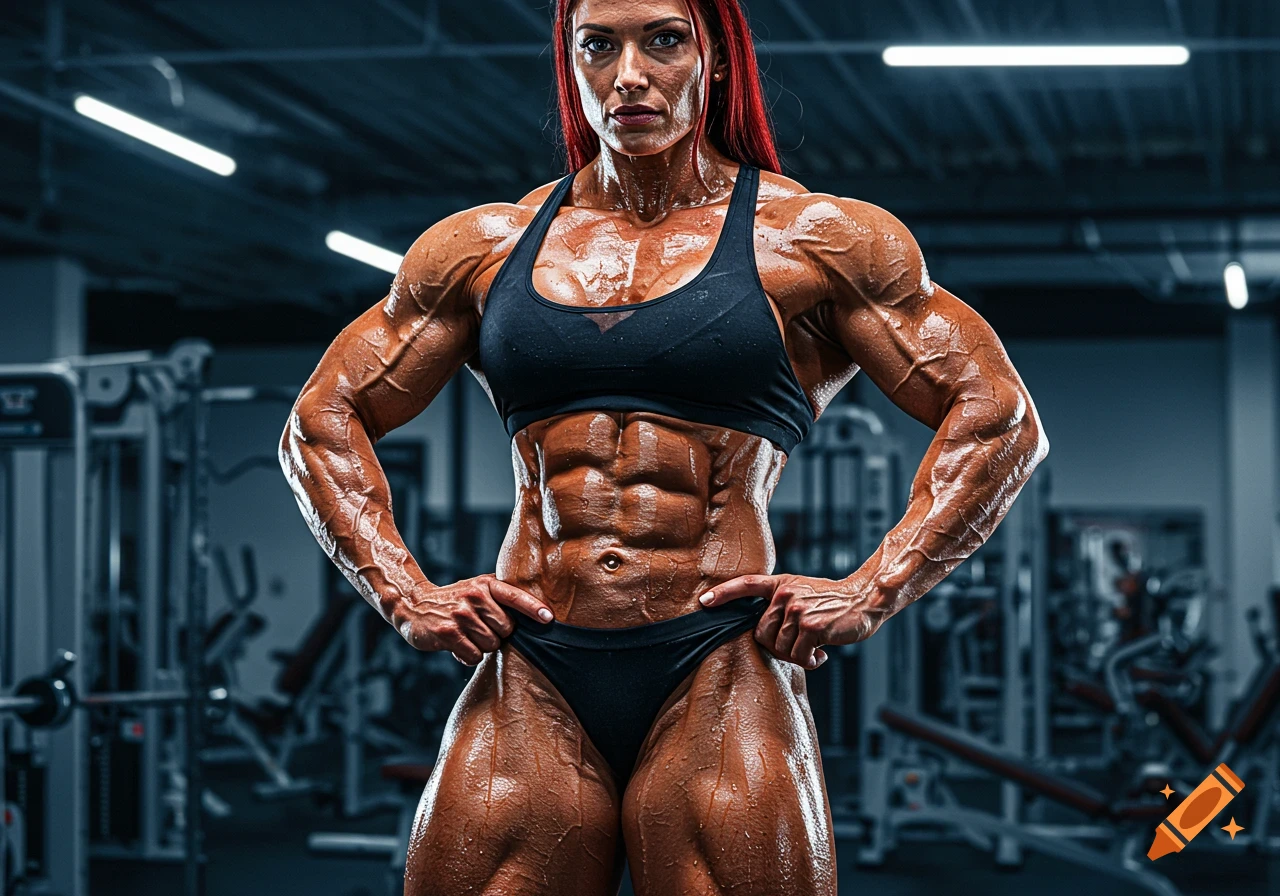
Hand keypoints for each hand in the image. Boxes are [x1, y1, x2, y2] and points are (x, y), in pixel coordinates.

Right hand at [393, 575, 552, 664]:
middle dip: (497, 635)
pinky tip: (457, 645)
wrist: (413, 605)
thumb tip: (536, 615)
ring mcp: (460, 614)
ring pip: (491, 645)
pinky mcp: (447, 632)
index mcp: (485, 584)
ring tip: (467, 635)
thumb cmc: (455, 601)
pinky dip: (468, 656)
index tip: (549, 618)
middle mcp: (474, 596)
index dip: (533, 608)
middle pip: (507, 630)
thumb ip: (500, 598)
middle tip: (480, 628)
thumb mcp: (477, 589)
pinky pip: (474, 656)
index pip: (515, 596)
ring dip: (482, 647)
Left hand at [697, 574, 889, 669]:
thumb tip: (761, 632)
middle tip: (798, 648)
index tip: (703, 602)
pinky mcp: (811, 627)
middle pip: (761, 634)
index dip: (723, 594)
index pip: (746, 584)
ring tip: (813, 650)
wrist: (864, 599)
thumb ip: (781, 606)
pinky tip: (820, 655)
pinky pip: (798, 656)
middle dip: (777, 647)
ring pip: (779, 648)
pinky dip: (809, 662)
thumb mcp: (802, 592)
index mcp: (780, 584)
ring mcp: (797, 610)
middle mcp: (785, 595)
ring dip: (796, 656)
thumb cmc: (832, 601)